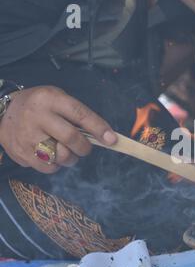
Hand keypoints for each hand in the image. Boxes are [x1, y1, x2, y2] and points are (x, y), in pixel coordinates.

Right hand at [0, 86, 116, 173]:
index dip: (98, 128)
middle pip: (70, 138)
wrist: (2, 112)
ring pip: (60, 156)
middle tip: (85, 148)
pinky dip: (56, 165)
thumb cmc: (40, 106)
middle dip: (84, 147)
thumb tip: (105, 137)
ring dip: (71, 158)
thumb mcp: (57, 99)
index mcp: (50, 99)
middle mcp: (37, 116)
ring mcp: (26, 136)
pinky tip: (51, 155)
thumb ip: (78, 116)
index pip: (79, 114)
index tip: (112, 139)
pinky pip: (48, 167)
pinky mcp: (20, 153)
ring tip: (66, 150)